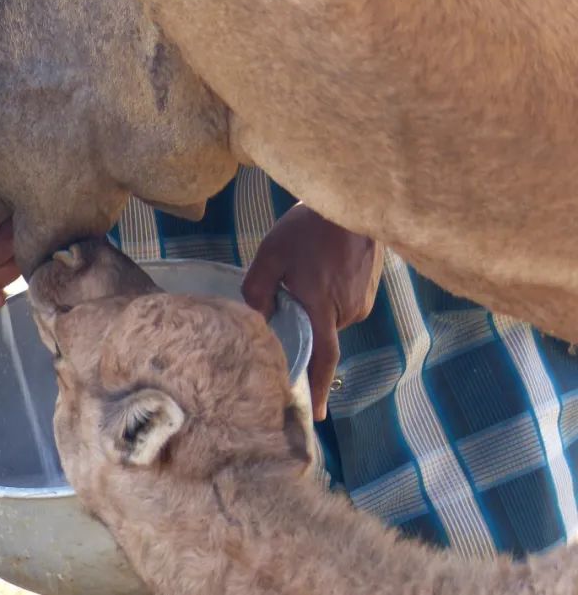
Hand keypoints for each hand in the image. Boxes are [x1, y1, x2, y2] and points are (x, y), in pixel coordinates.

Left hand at [241, 204, 382, 420]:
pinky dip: (325, 300)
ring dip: (313, 310)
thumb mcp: (272, 255)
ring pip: (328, 321)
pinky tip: (318, 274)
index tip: (316, 417)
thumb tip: (253, 319)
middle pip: (318, 337)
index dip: (316, 388)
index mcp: (322, 308)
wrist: (353, 205)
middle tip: (285, 303)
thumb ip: (258, 290)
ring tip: (302, 278)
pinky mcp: (367, 294)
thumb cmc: (308, 229)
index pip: (321, 359)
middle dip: (301, 330)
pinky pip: (339, 308)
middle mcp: (346, 313)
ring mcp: (361, 304)